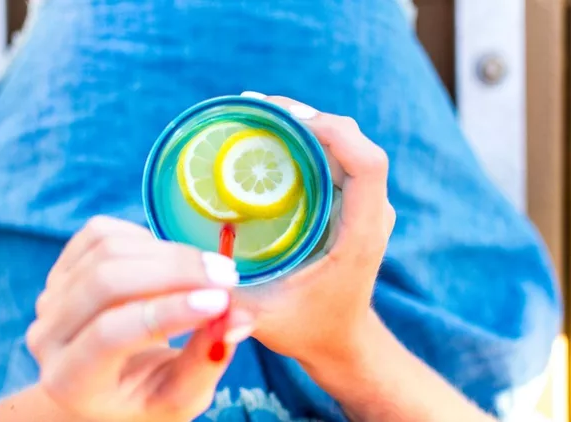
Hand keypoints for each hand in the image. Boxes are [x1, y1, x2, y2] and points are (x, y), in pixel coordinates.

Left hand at [26, 217, 253, 421]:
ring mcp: (49, 295)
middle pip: (105, 282)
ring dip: (170, 252)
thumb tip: (239, 317)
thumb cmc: (145, 394)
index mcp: (70, 381)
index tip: (221, 301)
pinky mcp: (61, 265)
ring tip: (211, 270)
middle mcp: (47, 336)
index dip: (167, 312)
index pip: (110, 335)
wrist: (105, 382)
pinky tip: (172, 261)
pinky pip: (102, 232)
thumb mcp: (181, 396)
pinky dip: (146, 239)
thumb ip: (206, 361)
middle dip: (175, 272)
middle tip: (227, 276)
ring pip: (107, 250)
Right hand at [235, 95, 395, 362]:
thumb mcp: (268, 322)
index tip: (282, 118)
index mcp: (361, 234)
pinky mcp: (350, 204)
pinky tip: (270, 136)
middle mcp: (370, 212)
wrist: (342, 341)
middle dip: (306, 116)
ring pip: (344, 142)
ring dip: (304, 123)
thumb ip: (236, 312)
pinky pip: (334, 156)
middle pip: (353, 141)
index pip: (367, 164)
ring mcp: (363, 206)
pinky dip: (305, 139)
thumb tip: (200, 299)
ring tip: (256, 114)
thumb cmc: (309, 330)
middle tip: (253, 107)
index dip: (331, 131)